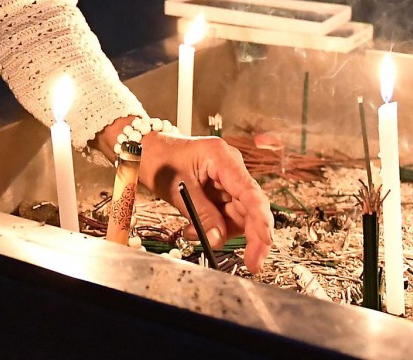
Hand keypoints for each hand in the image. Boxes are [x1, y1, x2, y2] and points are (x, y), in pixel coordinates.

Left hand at [138, 132, 274, 271]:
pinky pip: (226, 216)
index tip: (264, 244)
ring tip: (192, 232)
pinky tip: (193, 228)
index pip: (249, 192)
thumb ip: (201, 214)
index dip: (261, 220)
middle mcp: (231, 168)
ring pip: (240, 215)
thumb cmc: (161, 160)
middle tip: (252, 264)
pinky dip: (213, 228)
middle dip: (251, 237)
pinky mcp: (221, 191)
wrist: (148, 150)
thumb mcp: (178, 188)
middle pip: (251, 207)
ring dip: (222, 233)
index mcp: (222, 158)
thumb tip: (218, 239)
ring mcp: (228, 180)